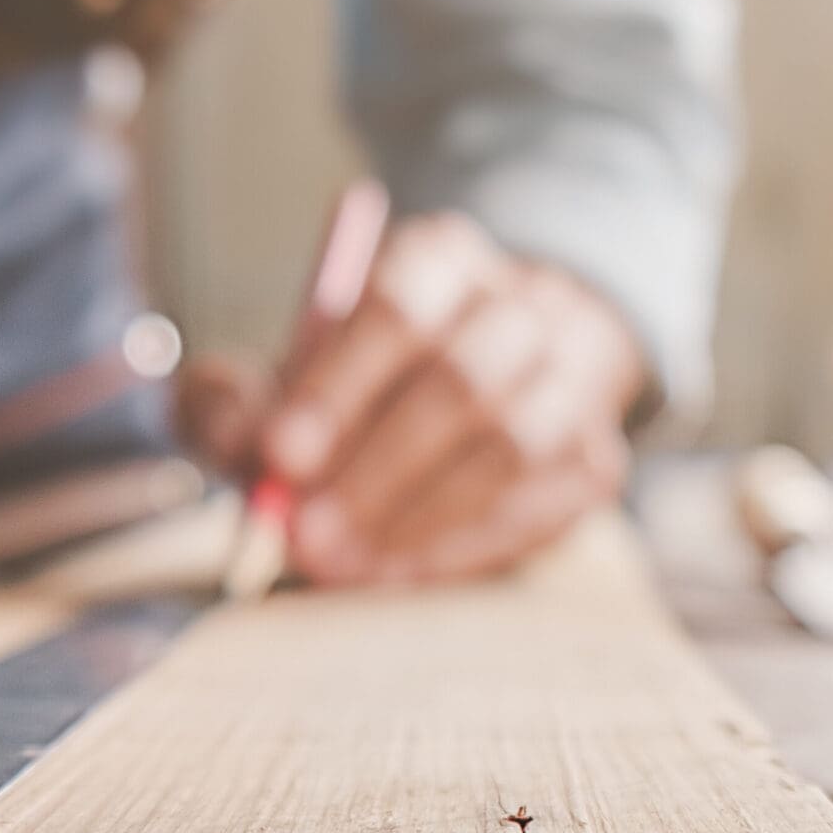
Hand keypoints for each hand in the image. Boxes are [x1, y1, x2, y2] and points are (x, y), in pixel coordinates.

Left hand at [178, 213, 644, 585]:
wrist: (500, 382)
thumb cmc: (368, 385)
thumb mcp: (285, 374)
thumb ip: (238, 399)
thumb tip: (237, 443)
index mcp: (442, 259)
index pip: (396, 307)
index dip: (336, 386)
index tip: (280, 457)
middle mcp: (522, 306)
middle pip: (462, 379)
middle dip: (375, 468)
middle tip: (305, 535)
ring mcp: (573, 381)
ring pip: (512, 446)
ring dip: (418, 516)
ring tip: (342, 565)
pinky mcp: (595, 459)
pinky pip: (539, 509)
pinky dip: (462, 548)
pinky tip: (398, 573)